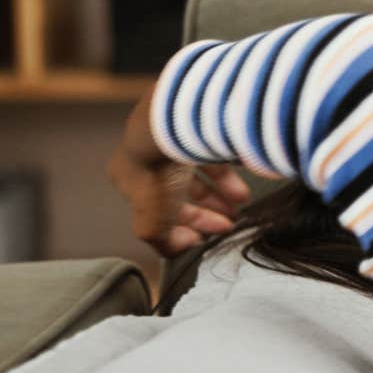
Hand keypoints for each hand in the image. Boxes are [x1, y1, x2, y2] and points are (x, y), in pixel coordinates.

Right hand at [106, 87, 252, 256]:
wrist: (172, 124)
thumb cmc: (156, 172)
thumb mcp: (152, 219)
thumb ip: (162, 241)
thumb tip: (179, 248)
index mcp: (127, 177)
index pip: (156, 209)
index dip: (183, 227)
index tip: (205, 237)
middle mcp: (147, 155)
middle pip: (180, 191)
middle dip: (206, 210)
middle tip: (229, 222)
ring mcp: (172, 138)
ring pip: (199, 171)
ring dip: (221, 192)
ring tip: (241, 204)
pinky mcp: (197, 125)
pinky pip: (215, 151)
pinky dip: (229, 170)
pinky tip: (244, 183)